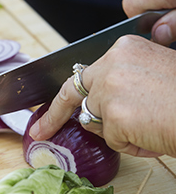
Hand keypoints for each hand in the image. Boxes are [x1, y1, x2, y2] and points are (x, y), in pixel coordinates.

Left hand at [29, 35, 175, 156]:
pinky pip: (112, 139)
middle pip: (74, 92)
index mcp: (124, 48)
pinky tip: (153, 135)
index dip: (67, 92)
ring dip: (118, 130)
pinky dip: (131, 144)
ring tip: (151, 125)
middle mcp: (112, 62)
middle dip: (53, 114)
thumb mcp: (152, 76)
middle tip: (39, 131)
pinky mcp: (114, 114)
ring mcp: (110, 88)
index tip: (49, 105)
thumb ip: (121, 83)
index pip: (84, 72)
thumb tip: (94, 106)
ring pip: (96, 119)